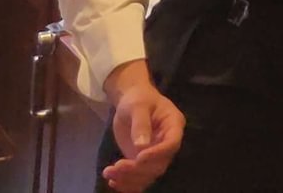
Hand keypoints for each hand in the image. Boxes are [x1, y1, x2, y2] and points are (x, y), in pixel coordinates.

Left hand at [102, 60, 184, 191]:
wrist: (130, 101)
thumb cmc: (138, 98)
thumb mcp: (138, 105)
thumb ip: (141, 123)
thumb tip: (141, 146)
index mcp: (173, 125)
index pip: (172, 144)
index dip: (157, 154)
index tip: (138, 157)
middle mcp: (167, 143)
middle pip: (159, 164)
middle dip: (138, 169)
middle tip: (117, 166)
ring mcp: (155, 154)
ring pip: (148, 175)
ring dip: (129, 179)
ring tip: (108, 173)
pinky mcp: (142, 161)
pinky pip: (138, 178)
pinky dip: (126, 183)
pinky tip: (112, 180)